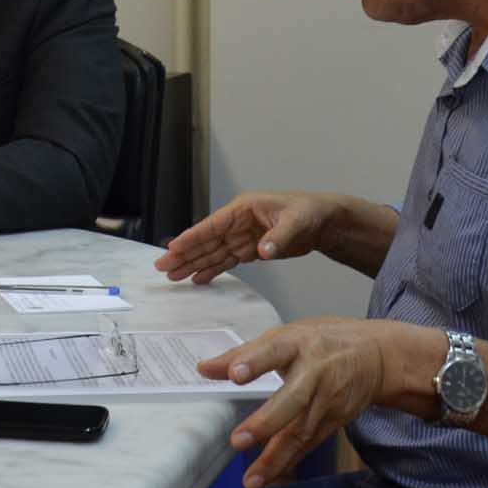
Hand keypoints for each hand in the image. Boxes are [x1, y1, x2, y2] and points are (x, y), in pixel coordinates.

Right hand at [155, 190, 340, 284]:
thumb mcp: (296, 223)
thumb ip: (278, 238)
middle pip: (206, 240)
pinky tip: (198, 278)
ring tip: (173, 275)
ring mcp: (242, 236)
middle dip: (184, 254)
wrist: (325, 222)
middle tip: (163, 266)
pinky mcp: (250, 248)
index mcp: (243, 209)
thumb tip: (263, 251)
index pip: (212, 225)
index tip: (173, 247)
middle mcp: (237, 222)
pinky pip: (226, 260)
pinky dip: (212, 269)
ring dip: (193, 264)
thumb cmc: (310, 214)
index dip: (192, 237)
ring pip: (212, 252)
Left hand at [202, 317, 393, 487]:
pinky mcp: (333, 420)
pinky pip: (308, 444)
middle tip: (238, 440)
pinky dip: (287, 462)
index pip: (274, 351)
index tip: (235, 374)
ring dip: (275, 458)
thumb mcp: (285, 336)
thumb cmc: (320, 341)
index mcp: (297, 344)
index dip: (255, 362)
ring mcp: (326, 400)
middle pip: (292, 399)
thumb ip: (243, 354)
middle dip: (266, 421)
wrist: (377, 356)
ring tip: (251, 480)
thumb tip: (203, 369)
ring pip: (300, 431)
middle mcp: (314, 373)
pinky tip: (266, 477)